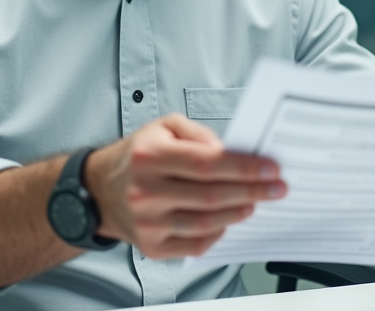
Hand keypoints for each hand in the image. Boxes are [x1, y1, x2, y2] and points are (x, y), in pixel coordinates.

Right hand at [84, 114, 285, 259]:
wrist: (98, 189)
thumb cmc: (137, 155)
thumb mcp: (162, 127)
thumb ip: (198, 134)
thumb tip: (229, 152)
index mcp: (150, 156)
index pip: (206, 164)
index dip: (243, 167)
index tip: (269, 168)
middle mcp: (146, 191)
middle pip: (210, 195)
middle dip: (251, 191)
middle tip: (276, 188)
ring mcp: (147, 222)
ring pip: (205, 223)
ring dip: (237, 213)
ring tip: (255, 203)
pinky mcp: (151, 246)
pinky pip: (194, 245)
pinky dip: (217, 233)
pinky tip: (228, 220)